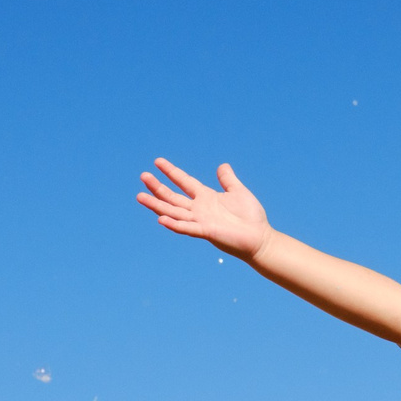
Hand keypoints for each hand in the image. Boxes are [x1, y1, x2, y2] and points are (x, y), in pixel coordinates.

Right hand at [138, 158, 274, 261]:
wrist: (260, 238)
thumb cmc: (251, 217)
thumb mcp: (238, 191)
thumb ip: (228, 180)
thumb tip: (222, 165)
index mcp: (206, 197)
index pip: (184, 182)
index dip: (171, 172)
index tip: (157, 161)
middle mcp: (199, 209)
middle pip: (173, 197)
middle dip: (158, 187)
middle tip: (143, 175)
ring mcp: (201, 221)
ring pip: (173, 212)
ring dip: (157, 205)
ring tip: (140, 196)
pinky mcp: (207, 231)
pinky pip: (187, 228)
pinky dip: (174, 224)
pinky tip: (161, 219)